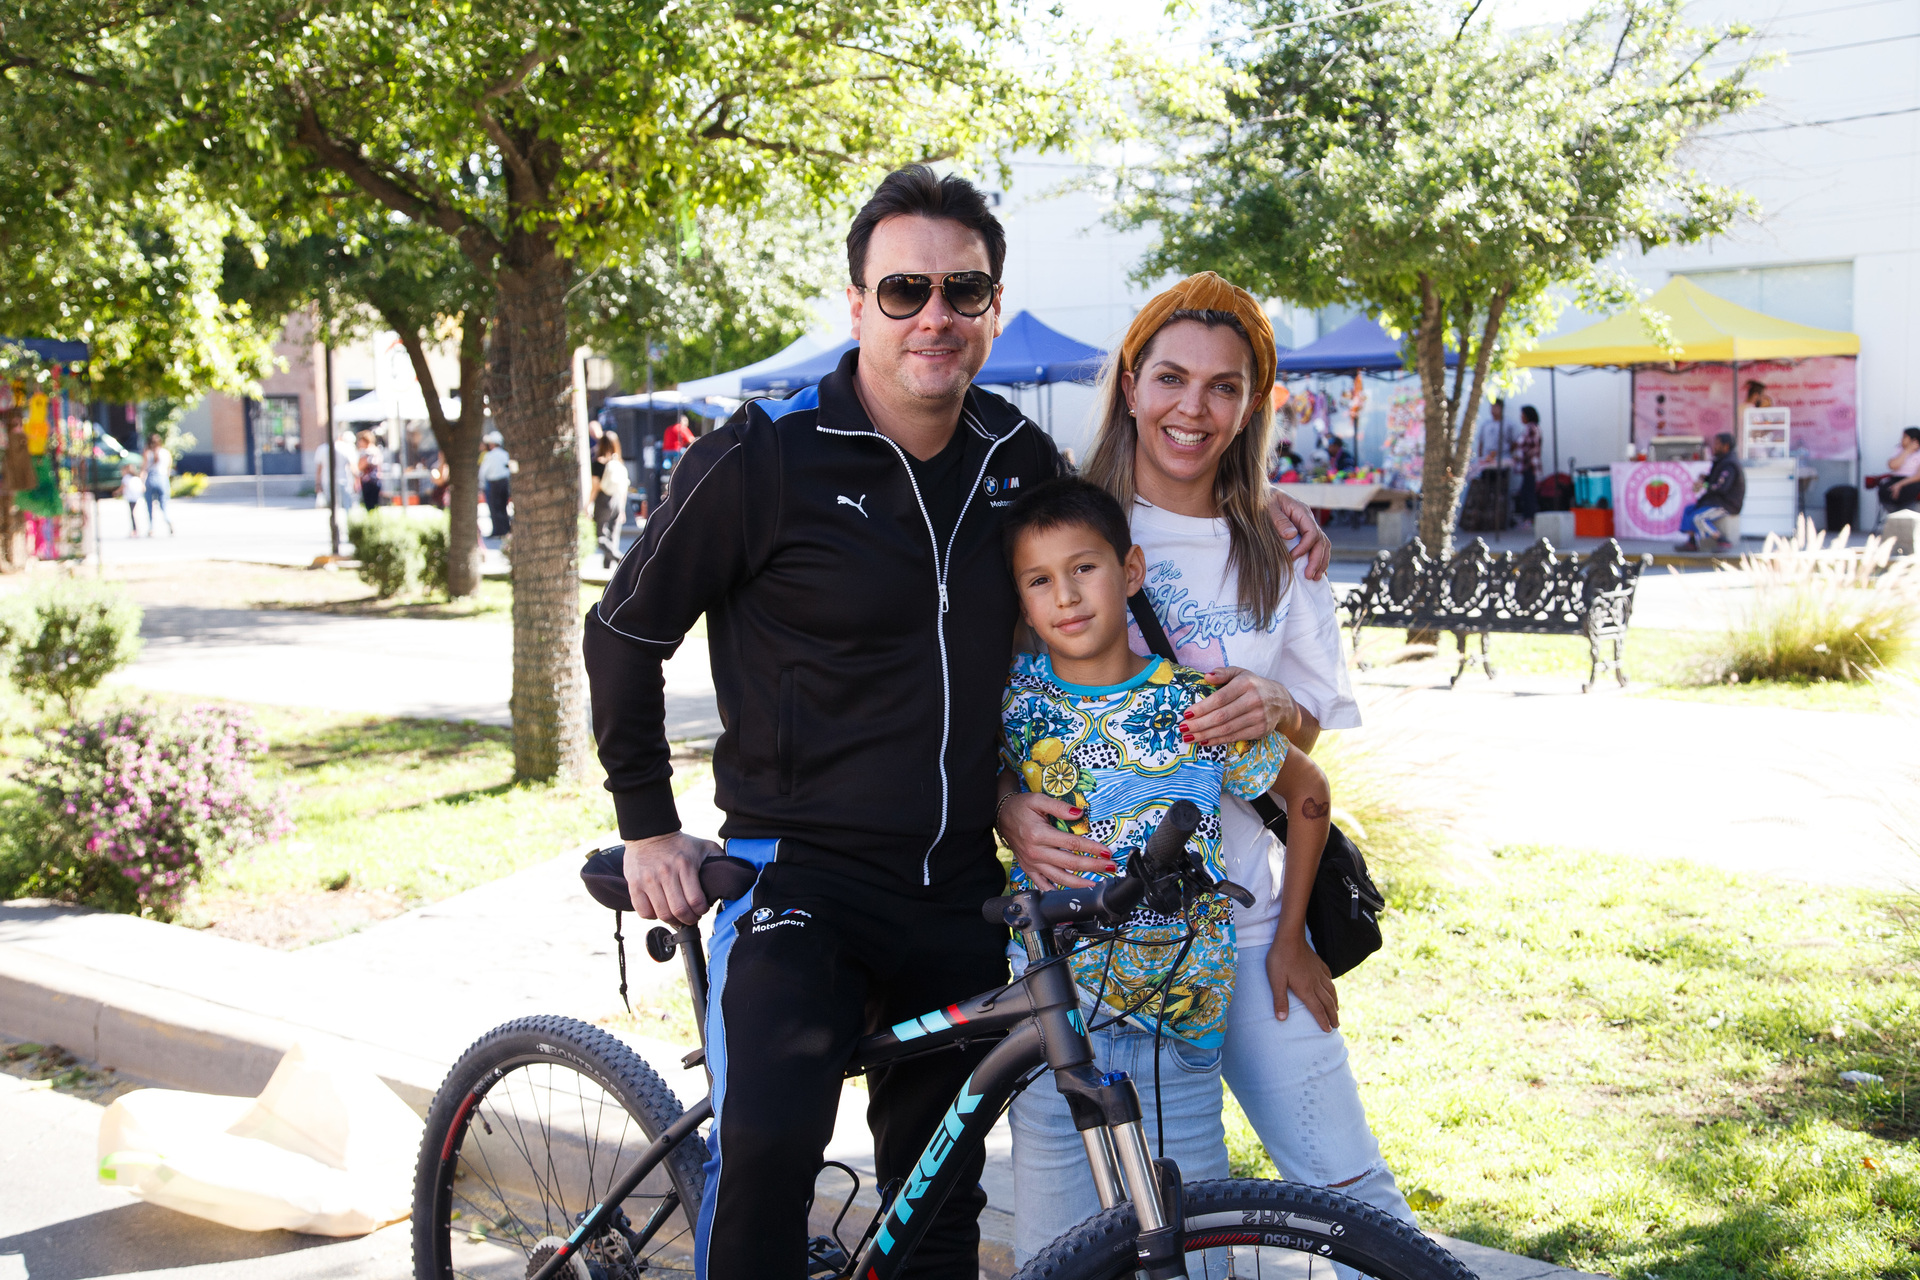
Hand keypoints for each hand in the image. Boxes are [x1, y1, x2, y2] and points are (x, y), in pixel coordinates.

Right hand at [624, 831, 723, 926]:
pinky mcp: (634, 884)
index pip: (696, 901)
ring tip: (676, 916)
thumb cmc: (680, 843)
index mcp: (686, 866)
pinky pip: (643, 911)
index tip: (702, 909)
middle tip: (690, 917)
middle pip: (679, 911)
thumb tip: (733, 875)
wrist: (650, 832)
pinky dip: (652, 916)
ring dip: (672, 920)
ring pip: (662, 914)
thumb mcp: (704, 846)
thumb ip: (720, 859)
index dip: (701, 911)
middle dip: (688, 920)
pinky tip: (659, 909)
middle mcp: (666, 873)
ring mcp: (649, 879)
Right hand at [996, 790, 1115, 890]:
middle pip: (1070, 864)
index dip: (1092, 848)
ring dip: (1080, 883)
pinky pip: (1043, 885)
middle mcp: (1036, 853)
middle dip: (1093, 867)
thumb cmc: (1020, 807)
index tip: (1106, 851)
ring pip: (1059, 878)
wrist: (1000, 816)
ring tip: (1095, 883)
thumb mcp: (1038, 800)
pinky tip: (1068, 892)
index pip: (1072, 844)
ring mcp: (1032, 864)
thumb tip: (1079, 813)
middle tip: (1110, 867)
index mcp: (1039, 835)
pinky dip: (1055, 891)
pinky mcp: (1029, 869)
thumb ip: (1059, 807)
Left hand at [1185, 668, 1296, 746]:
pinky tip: (1204, 741)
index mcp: (1246, 684)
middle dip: (1199, 724)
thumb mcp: (1240, 673)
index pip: (1220, 698)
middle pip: (1221, 716)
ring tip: (1189, 737)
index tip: (1186, 714)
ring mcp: (1258, 717)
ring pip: (1227, 729)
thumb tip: (1206, 676)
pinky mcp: (1260, 730)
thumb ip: (1223, 673)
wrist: (1281, 701)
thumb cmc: (1253, 686)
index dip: (1202, 708)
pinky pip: (1235, 737)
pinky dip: (1218, 740)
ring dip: (1205, 735)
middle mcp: (1253, 701)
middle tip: (1183, 728)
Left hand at [1267, 936, 1338, 1031]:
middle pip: (1327, 1003)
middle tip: (1337, 1025)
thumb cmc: (1280, 959)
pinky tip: (1331, 987)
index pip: (1317, 1009)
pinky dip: (1332, 985)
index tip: (1328, 1031)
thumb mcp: (1276, 981)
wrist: (1290, 938)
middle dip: (1332, 1015)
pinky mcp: (1318, 963)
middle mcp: (1315, 983)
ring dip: (1334, 1002)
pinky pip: (1328, 977)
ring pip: (1330, 991)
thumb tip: (1282, 1019)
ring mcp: (1318, 973)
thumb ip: (1280, 1000)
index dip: (1323, 1021)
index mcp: (1306, 989)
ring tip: (1337, 1010)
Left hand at [1269, 490, 1329, 580]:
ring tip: (1314, 578)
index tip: (1292, 558)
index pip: (1312, 532)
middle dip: (1317, 560)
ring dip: (1321, 562)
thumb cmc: (1261, 500)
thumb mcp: (1267, 508)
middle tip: (1309, 576)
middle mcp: (1308, 519)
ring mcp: (1306, 526)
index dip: (1305, 547)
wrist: (1258, 495)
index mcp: (1302, 512)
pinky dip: (1318, 560)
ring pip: (1323, 545)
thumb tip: (1292, 535)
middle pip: (1321, 541)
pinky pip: (1316, 547)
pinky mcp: (1302, 533)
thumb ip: (1279, 521)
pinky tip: (1316, 572)